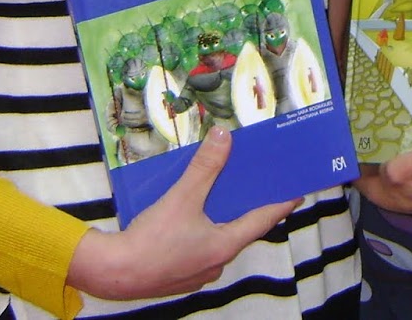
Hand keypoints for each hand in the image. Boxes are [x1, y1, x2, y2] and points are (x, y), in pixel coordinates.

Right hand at [67, 126, 297, 299]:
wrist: (113, 274)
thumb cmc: (151, 241)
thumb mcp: (181, 197)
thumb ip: (204, 167)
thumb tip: (223, 137)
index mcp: (224, 246)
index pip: (263, 220)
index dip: (281, 204)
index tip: (297, 194)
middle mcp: (216, 262)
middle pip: (240, 230)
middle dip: (246, 209)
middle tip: (254, 188)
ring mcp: (197, 272)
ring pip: (217, 240)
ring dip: (219, 220)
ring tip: (218, 198)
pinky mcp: (178, 274)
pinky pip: (197, 248)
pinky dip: (199, 232)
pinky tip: (187, 218)